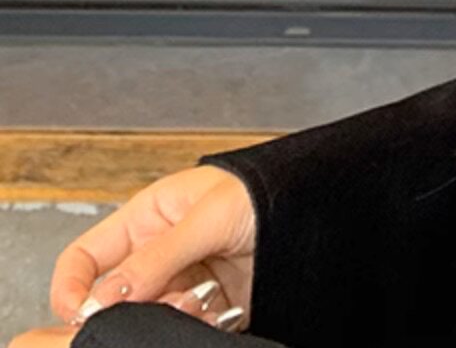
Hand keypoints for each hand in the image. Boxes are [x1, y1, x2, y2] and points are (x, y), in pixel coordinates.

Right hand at [10, 164, 256, 341]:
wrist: (317, 210)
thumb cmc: (262, 192)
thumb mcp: (208, 216)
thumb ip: (157, 257)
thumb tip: (104, 298)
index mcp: (146, 220)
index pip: (85, 258)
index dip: (71, 288)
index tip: (80, 316)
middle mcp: (158, 256)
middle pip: (114, 301)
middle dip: (130, 312)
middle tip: (163, 304)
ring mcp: (182, 284)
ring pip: (149, 320)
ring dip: (169, 318)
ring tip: (201, 299)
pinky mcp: (208, 309)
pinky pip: (184, 331)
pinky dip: (195, 330)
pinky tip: (218, 311)